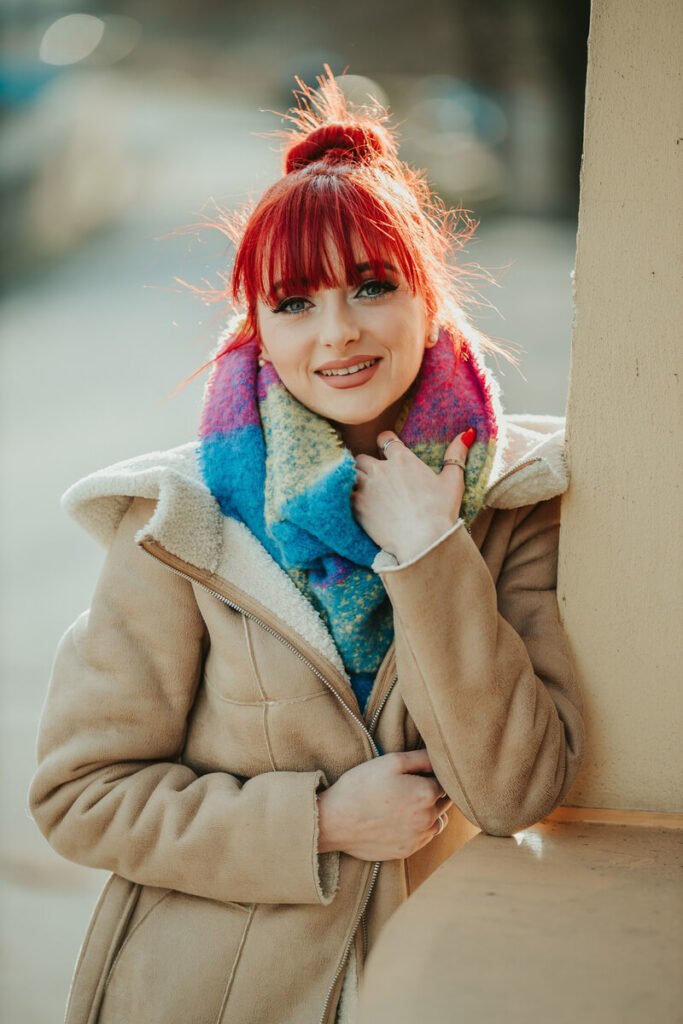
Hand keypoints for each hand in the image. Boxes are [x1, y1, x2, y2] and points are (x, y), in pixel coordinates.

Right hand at [317, 748, 452, 860]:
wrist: (334, 820)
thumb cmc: (362, 785)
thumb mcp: (391, 761)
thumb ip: (422, 758)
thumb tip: (441, 757)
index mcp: (427, 794)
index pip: (445, 781)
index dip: (434, 774)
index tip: (420, 771)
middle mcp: (428, 819)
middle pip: (444, 803)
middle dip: (434, 793)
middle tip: (412, 785)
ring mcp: (418, 838)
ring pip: (437, 822)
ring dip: (430, 813)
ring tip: (408, 804)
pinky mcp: (406, 851)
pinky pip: (423, 839)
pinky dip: (418, 829)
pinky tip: (399, 820)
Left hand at [351, 428, 474, 561]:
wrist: (423, 541)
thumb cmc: (441, 512)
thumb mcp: (453, 481)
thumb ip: (456, 454)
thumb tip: (466, 433)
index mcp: (402, 459)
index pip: (385, 438)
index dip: (385, 443)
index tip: (387, 451)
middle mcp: (380, 468)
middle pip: (363, 457)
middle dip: (368, 465)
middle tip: (376, 479)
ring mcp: (365, 486)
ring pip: (351, 473)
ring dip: (356, 479)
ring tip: (364, 491)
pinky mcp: (356, 505)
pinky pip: (344, 493)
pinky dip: (348, 497)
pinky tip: (356, 505)